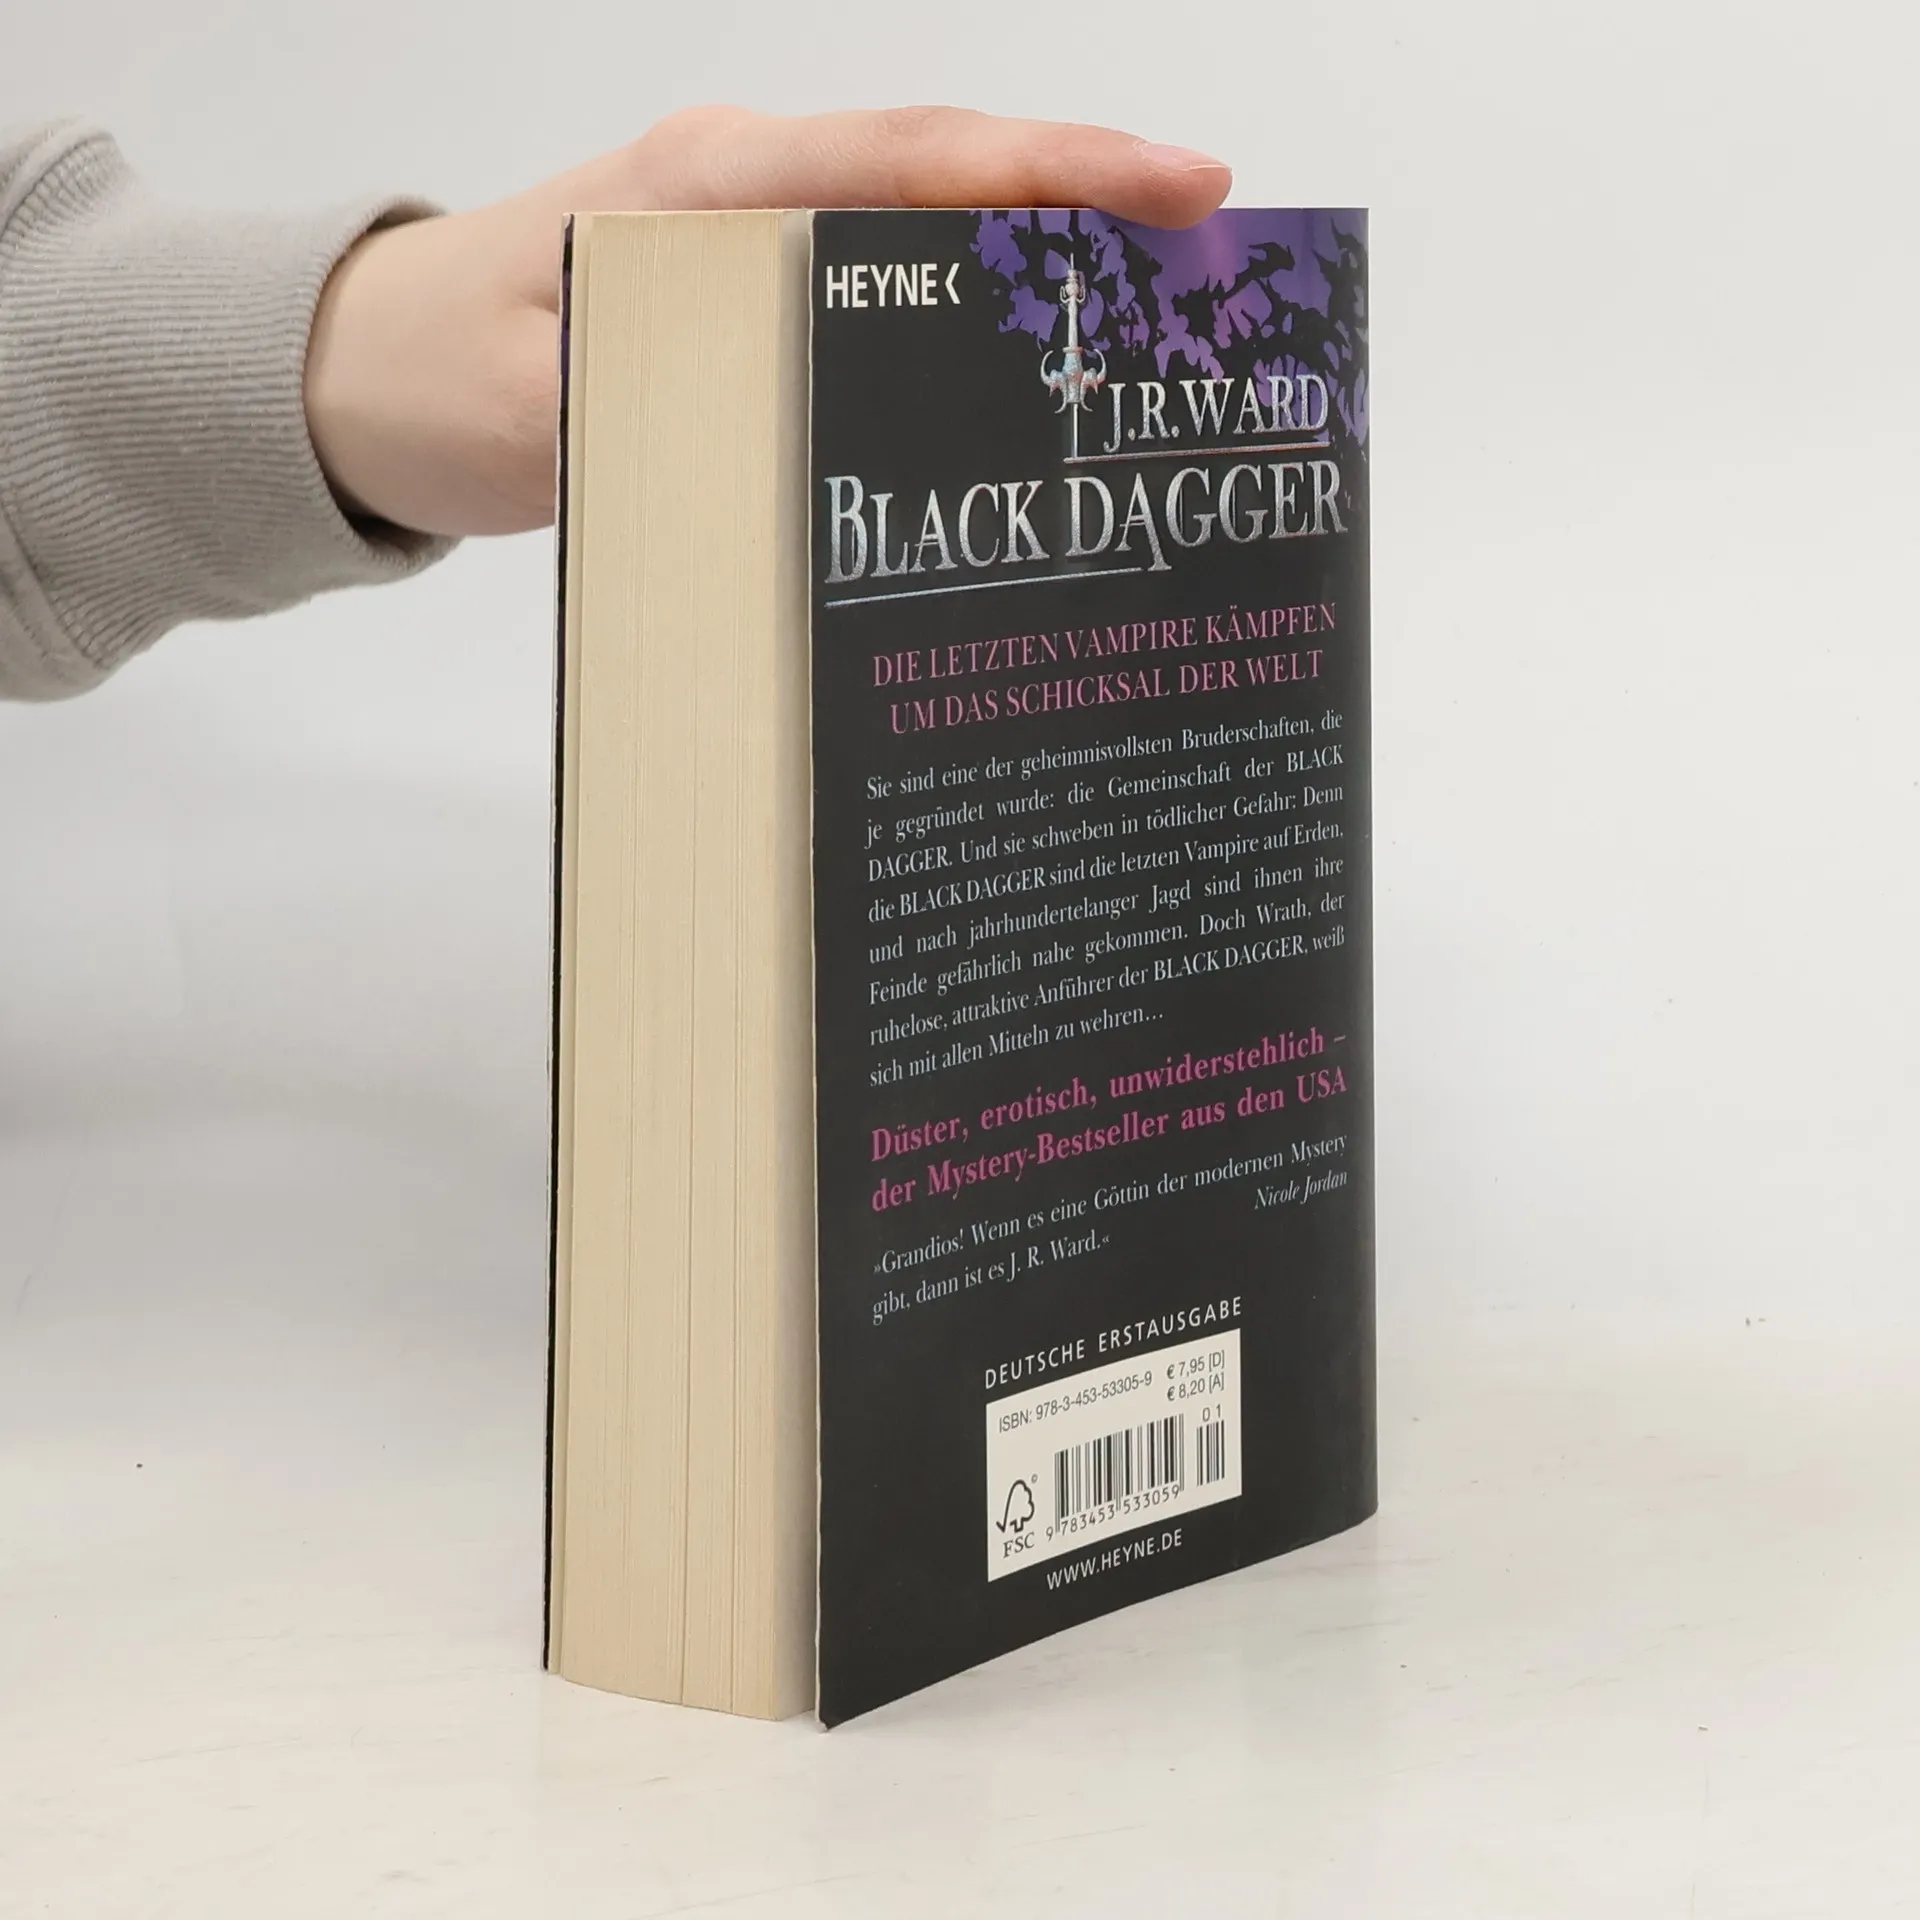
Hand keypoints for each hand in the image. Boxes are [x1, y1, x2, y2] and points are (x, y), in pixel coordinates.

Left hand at [303, 106, 1230, 537]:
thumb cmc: (434, 372)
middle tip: (1217, 276)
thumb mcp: (534, 409)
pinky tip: (1017, 388)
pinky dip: (959, 332)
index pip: (914, 158)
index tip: (1183, 191)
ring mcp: (749, 249)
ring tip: (1153, 338)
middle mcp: (744, 198)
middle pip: (950, 186)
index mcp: (706, 186)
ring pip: (924, 246)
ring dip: (1035, 279)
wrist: (358, 378)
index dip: (1056, 171)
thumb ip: (660, 414)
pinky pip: (878, 305)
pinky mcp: (745, 309)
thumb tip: (800, 440)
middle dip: (1088, 218)